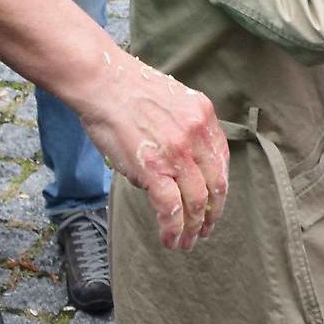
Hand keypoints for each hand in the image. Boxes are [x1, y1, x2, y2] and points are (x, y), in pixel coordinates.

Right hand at [78, 54, 227, 250]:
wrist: (102, 81)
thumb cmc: (126, 89)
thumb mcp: (171, 101)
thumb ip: (182, 130)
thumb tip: (177, 165)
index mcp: (204, 116)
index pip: (221, 161)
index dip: (219, 188)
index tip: (213, 203)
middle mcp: (197, 134)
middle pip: (216, 185)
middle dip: (212, 214)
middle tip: (206, 230)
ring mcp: (178, 153)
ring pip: (197, 201)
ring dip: (194, 228)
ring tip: (187, 242)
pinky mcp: (154, 168)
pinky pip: (171, 208)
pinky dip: (173, 229)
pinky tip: (170, 240)